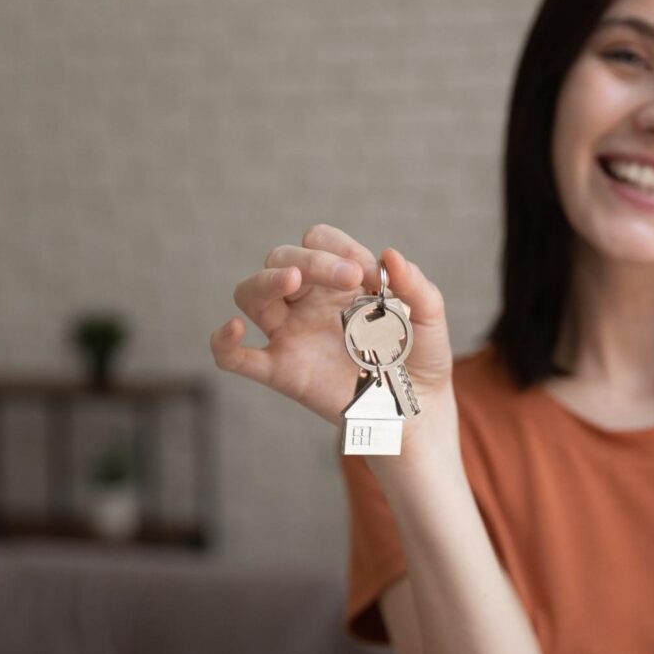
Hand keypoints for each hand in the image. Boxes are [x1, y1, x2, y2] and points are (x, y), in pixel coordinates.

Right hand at [210, 224, 454, 430]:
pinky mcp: (282, 372)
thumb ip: (416, 286)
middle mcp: (308, 302)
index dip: (338, 248)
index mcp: (339, 280)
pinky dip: (223, 343)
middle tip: (349, 279)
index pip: (318, 241)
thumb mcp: (430, 317)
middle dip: (311, 260)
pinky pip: (235, 358)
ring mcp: (291, 335)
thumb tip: (389, 255)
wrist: (417, 411)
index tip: (370, 274)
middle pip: (280, 258)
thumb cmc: (419, 358)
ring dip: (266, 280)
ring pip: (250, 294)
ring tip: (293, 281)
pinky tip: (234, 329)